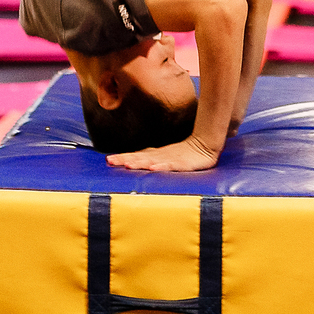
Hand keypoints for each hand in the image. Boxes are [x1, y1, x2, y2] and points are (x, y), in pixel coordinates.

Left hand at [105, 136, 219, 172]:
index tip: (108, 160)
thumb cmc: (184, 153)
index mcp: (154, 155)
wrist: (204, 145)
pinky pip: (170, 165)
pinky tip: (153, 168)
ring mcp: (170, 159)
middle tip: (110, 161)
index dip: (122, 157)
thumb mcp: (165, 158)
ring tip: (126, 164)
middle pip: (139, 157)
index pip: (136, 156)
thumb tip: (133, 163)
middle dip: (125, 159)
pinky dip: (161, 166)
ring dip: (139, 162)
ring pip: (152, 161)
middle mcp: (160, 156)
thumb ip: (151, 160)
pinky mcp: (182, 163)